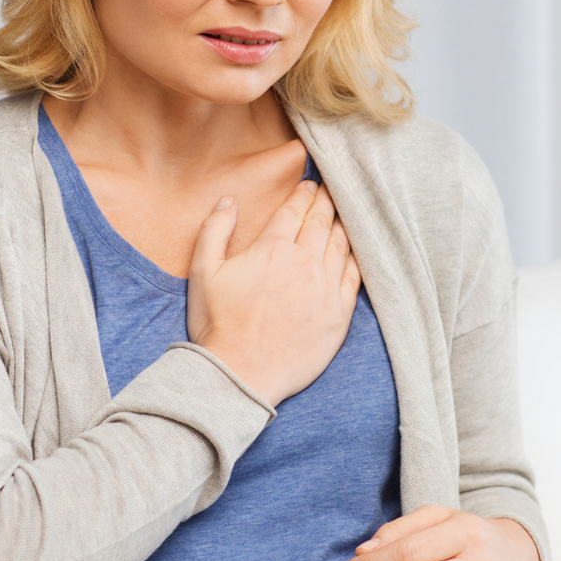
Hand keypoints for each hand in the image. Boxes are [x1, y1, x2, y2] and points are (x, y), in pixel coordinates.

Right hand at [187, 180, 360, 406]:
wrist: (240, 374)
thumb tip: (228, 201)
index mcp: (272, 248)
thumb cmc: (218, 325)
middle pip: (322, 221)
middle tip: (332, 190)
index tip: (309, 185)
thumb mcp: (203, 272)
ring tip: (345, 213)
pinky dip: (356, 257)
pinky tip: (356, 250)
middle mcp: (304, 262)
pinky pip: (355, 276)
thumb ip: (215, 230)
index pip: (294, 210)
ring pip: (342, 244)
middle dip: (326, 202)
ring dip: (343, 224)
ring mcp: (325, 288)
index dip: (303, 194)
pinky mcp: (339, 313)